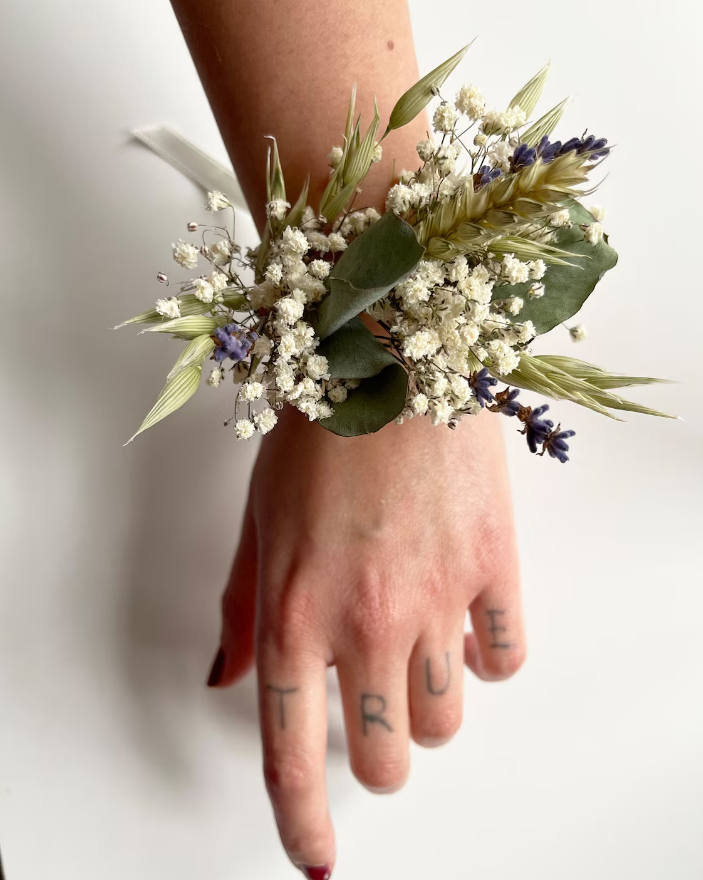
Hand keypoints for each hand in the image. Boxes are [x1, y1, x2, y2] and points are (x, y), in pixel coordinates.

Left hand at [207, 405, 523, 876]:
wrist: (386, 355)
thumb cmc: (314, 434)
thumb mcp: (257, 522)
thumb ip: (242, 612)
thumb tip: (229, 683)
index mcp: (293, 610)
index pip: (290, 753)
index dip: (302, 822)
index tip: (316, 857)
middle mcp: (364, 619)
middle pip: (387, 756)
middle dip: (378, 754)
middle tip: (374, 713)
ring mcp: (436, 596)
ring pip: (448, 721)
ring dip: (430, 708)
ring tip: (417, 653)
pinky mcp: (494, 565)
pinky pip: (507, 659)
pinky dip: (487, 660)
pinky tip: (468, 627)